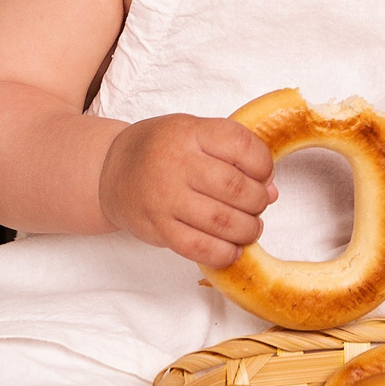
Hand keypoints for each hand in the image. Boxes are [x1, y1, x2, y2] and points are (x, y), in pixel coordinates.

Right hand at [98, 114, 277, 266]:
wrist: (112, 170)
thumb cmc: (163, 149)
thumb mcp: (195, 133)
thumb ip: (234, 155)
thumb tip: (272, 191)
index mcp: (191, 132)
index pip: (242, 147)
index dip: (264, 166)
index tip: (264, 176)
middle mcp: (177, 163)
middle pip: (236, 189)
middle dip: (258, 202)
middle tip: (257, 205)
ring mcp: (165, 197)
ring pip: (222, 221)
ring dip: (247, 230)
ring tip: (249, 227)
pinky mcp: (158, 228)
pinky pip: (199, 248)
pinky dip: (223, 253)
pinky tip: (231, 249)